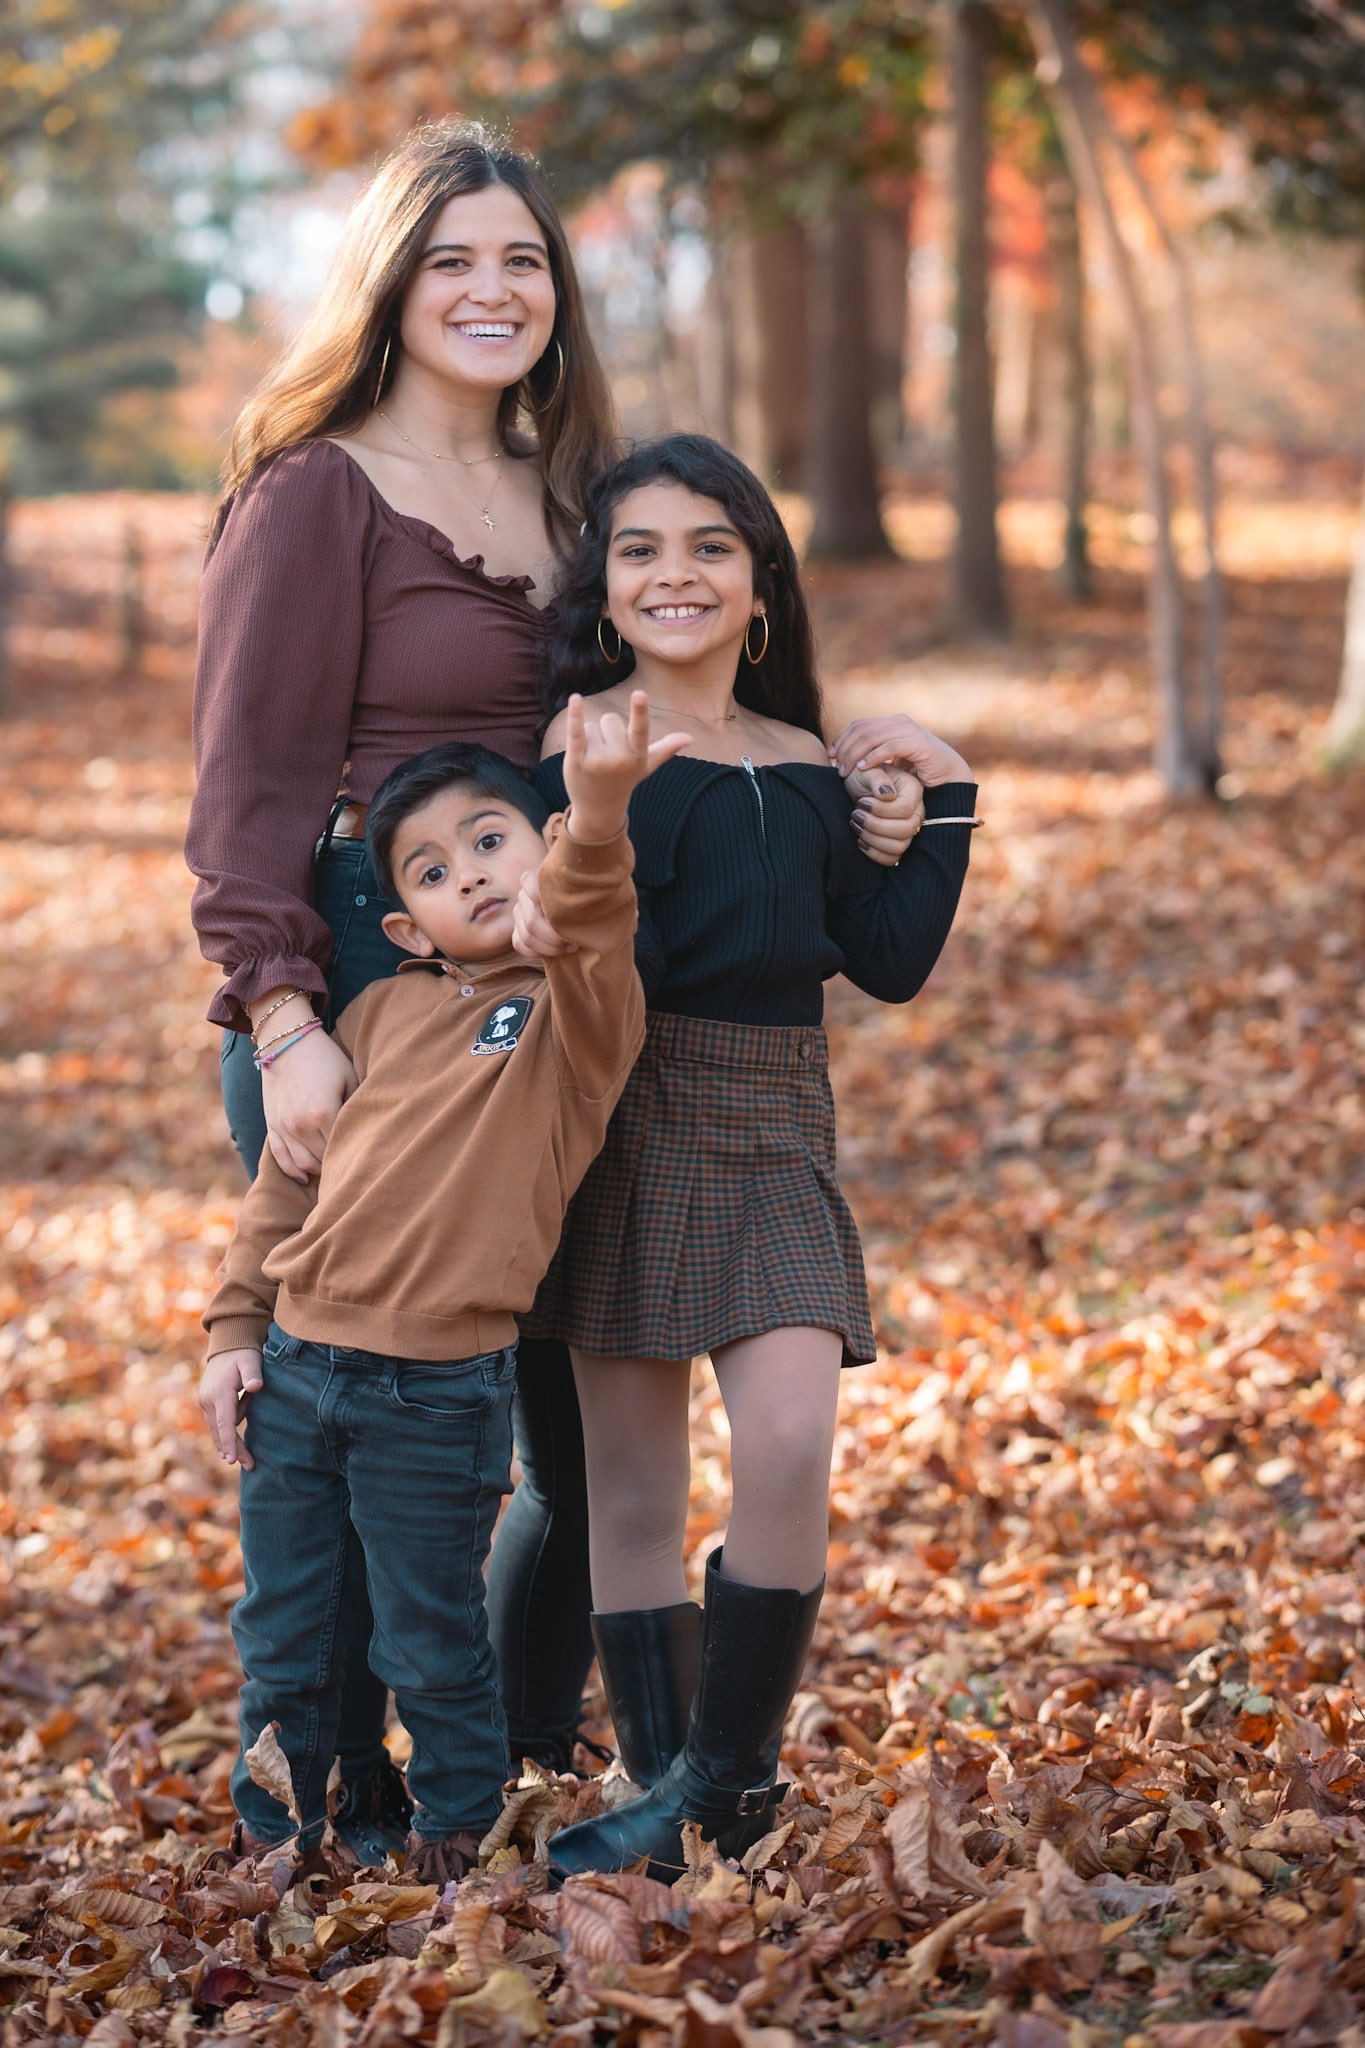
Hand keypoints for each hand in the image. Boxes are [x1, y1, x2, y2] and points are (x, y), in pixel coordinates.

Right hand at [199, 1349, 263, 1467]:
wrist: (227, 1346)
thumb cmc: (243, 1354)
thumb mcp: (251, 1360)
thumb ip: (253, 1373)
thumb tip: (255, 1386)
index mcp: (220, 1393)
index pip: (225, 1422)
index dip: (229, 1442)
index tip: (232, 1460)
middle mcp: (208, 1400)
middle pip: (221, 1432)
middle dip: (233, 1450)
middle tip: (250, 1466)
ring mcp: (205, 1403)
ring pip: (218, 1430)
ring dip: (231, 1444)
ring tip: (248, 1460)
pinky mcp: (208, 1404)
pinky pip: (218, 1424)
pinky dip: (225, 1435)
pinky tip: (232, 1450)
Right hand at [261, 1028, 357, 1182]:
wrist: (286, 1041)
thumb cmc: (325, 1058)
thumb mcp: (349, 1078)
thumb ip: (357, 1106)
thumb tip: (371, 1131)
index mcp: (325, 1113)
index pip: (342, 1148)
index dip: (354, 1157)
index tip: (366, 1161)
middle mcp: (301, 1125)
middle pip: (323, 1160)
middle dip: (337, 1165)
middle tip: (352, 1170)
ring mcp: (283, 1127)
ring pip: (303, 1164)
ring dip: (318, 1171)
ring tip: (332, 1172)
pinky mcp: (272, 1125)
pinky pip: (280, 1158)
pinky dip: (293, 1171)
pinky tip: (305, 1179)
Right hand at [513, 864, 576, 959]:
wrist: (583, 908)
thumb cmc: (587, 895)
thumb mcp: (585, 889)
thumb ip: (580, 890)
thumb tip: (583, 897)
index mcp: (535, 879)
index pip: (528, 884)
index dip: (542, 899)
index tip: (569, 913)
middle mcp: (524, 896)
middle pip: (532, 922)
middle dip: (555, 937)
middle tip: (577, 942)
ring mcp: (519, 914)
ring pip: (526, 936)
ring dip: (551, 948)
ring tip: (573, 947)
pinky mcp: (518, 931)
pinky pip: (520, 945)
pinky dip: (539, 952)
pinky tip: (559, 952)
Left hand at [562, 690, 690, 841]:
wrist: (599, 809)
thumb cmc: (625, 781)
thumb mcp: (646, 765)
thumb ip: (666, 749)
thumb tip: (689, 738)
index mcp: (637, 756)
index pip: (639, 729)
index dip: (639, 711)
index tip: (639, 693)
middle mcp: (618, 759)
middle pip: (610, 719)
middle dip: (607, 731)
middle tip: (607, 755)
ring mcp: (596, 761)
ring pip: (592, 725)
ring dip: (591, 737)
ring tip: (593, 759)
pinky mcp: (576, 760)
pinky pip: (576, 732)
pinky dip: (575, 715)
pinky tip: (576, 699)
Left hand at [827, 714, 971, 788]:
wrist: (948, 777)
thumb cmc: (918, 772)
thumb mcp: (891, 761)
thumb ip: (874, 754)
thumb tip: (847, 759)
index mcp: (891, 723)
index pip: (858, 725)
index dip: (841, 739)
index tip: (830, 756)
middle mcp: (899, 722)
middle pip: (861, 730)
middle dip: (845, 748)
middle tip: (835, 767)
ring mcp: (908, 730)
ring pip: (871, 737)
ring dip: (854, 754)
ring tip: (845, 771)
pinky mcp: (917, 743)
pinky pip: (889, 747)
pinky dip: (872, 757)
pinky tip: (862, 768)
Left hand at [843, 765, 924, 866]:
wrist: (855, 789)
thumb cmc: (861, 777)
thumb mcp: (866, 771)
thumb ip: (877, 779)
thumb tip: (888, 795)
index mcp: (913, 789)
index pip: (905, 809)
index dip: (880, 810)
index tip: (861, 803)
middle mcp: (916, 811)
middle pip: (906, 830)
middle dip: (875, 826)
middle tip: (856, 815)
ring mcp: (909, 829)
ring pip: (900, 846)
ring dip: (873, 840)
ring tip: (856, 826)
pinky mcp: (898, 842)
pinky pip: (893, 858)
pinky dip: (875, 854)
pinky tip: (860, 841)